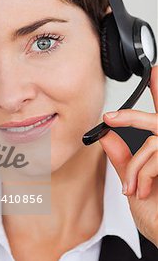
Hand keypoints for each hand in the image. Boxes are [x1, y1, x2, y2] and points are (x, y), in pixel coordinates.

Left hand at [99, 65, 157, 247]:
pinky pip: (157, 153)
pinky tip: (142, 190)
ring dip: (137, 165)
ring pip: (155, 139)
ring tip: (133, 188)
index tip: (155, 70)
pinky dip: (144, 172)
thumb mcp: (135, 186)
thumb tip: (107, 136)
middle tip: (110, 117)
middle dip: (135, 114)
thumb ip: (124, 159)